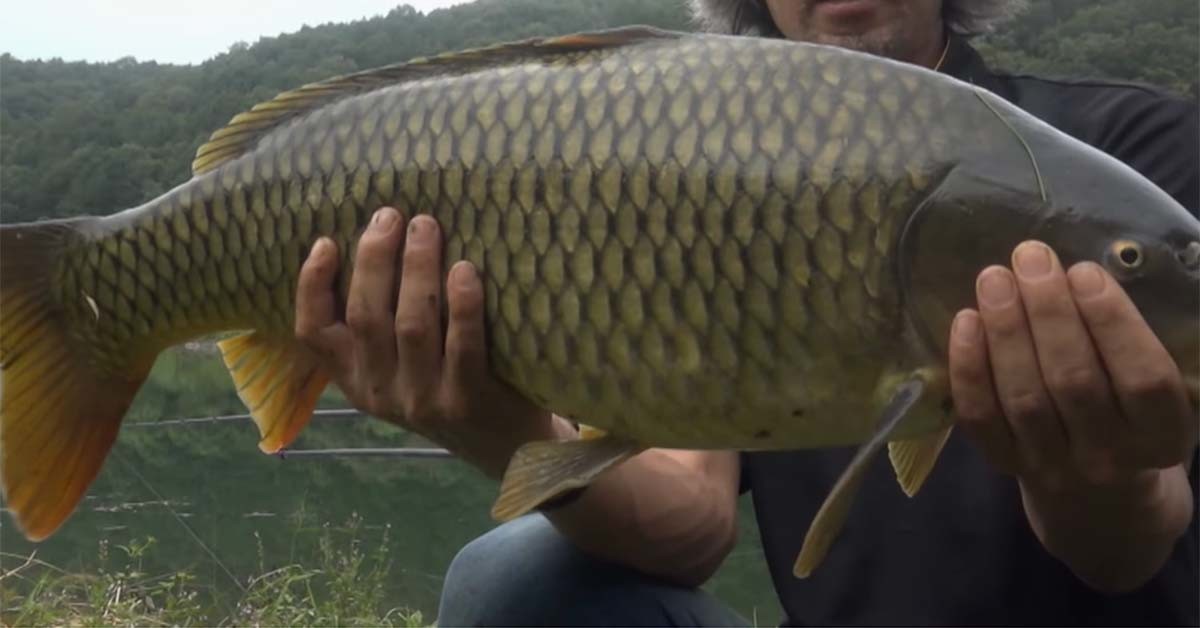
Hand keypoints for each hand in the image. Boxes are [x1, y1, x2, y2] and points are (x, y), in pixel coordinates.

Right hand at [293, 206, 562, 477]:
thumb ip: (381, 324)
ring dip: (417, 269)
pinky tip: (464, 269)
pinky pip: (462, 347)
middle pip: (366, 317)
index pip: (313, 334)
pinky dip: (462, 305)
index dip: (312, 286)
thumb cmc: (450, 385)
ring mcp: (423, 400)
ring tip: (426, 227)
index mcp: (354, 380)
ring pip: (411, 325)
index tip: (327, 241)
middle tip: (391, 216)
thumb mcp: (401, 366)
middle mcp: (381, 392)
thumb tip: (377, 241)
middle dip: (375, 259)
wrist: (505, 444)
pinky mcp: (467, 402)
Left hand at [947, 239, 1196, 590]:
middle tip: (1030, 257)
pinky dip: (969, 368)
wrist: (1102, 501)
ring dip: (1006, 331)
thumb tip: (1081, 270)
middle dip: (1048, 312)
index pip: (1143, 380)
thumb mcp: (1156, 397)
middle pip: (1073, 381)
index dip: (1113, 323)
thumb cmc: (1132, 420)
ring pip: (1023, 396)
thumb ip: (1133, 347)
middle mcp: (1108, 456)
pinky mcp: (1006, 465)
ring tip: (994, 277)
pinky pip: (980, 417)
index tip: (1085, 271)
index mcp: (1163, 436)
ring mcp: (1053, 465)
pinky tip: (965, 320)